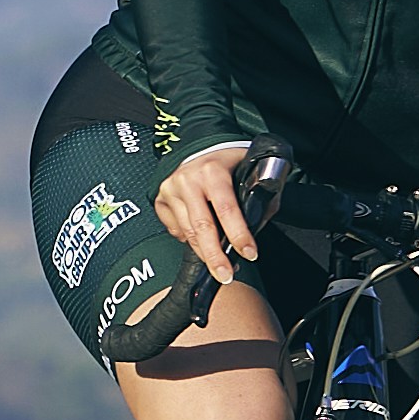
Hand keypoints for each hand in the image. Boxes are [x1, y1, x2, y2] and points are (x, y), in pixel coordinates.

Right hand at [155, 140, 258, 285]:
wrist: (198, 144)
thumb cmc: (227, 160)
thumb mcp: (250, 170)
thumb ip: (258, 198)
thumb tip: (257, 227)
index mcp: (213, 171)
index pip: (227, 209)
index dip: (239, 234)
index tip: (249, 253)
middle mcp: (188, 180)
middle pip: (201, 227)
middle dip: (215, 256)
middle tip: (225, 275)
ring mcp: (171, 190)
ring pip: (188, 232)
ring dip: (204, 253)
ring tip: (218, 266)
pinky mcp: (160, 199)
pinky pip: (175, 229)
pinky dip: (189, 238)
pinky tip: (201, 237)